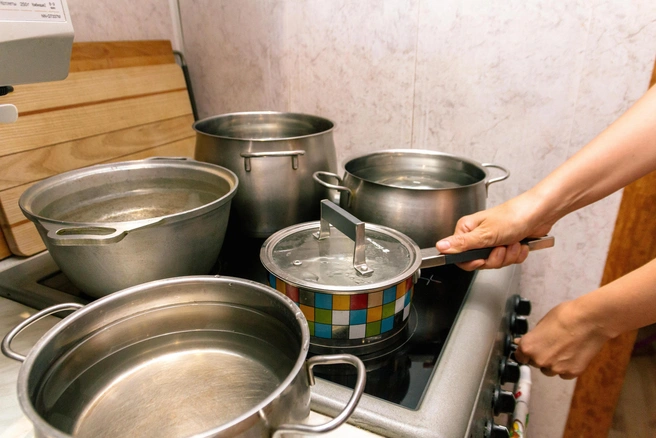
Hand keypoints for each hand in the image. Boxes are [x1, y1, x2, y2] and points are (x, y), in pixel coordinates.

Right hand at [436, 193, 555, 269]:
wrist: (540, 213)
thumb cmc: (513, 216)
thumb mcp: (485, 233)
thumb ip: (462, 244)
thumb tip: (440, 247)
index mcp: (467, 230)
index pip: (459, 256)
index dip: (471, 262)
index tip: (481, 259)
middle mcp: (478, 236)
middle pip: (479, 262)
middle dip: (494, 259)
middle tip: (501, 247)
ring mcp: (493, 242)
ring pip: (495, 263)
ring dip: (508, 256)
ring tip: (513, 243)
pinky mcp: (506, 246)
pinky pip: (508, 261)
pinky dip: (517, 255)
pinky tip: (520, 244)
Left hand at [513, 299, 611, 378]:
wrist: (591, 320)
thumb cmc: (566, 316)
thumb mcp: (542, 322)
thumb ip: (532, 337)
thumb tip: (521, 342)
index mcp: (528, 347)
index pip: (520, 356)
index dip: (525, 352)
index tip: (530, 350)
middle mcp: (540, 360)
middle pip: (535, 363)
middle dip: (540, 355)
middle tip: (552, 344)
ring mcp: (556, 368)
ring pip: (549, 370)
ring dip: (553, 363)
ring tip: (564, 348)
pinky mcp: (572, 372)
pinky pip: (564, 373)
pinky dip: (567, 366)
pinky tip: (573, 353)